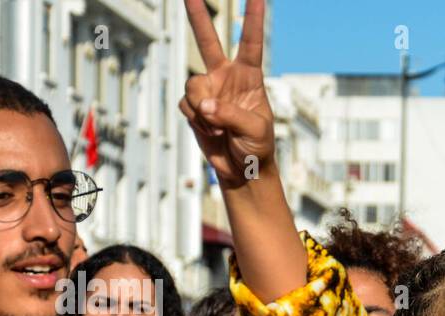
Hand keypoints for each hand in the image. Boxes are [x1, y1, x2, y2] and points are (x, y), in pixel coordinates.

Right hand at [181, 0, 272, 189]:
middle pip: (208, 41)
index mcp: (250, 77)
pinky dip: (197, 121)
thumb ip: (230, 115)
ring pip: (193, 86)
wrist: (242, 169)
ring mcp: (209, 91)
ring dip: (204, 110)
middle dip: (197, 16)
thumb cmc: (257, 147)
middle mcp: (226, 78)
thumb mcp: (255, 130)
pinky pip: (187, 106)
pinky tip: (211, 132)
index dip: (253, 18)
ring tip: (219, 128)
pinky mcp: (195, 107)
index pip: (250, 43)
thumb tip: (205, 106)